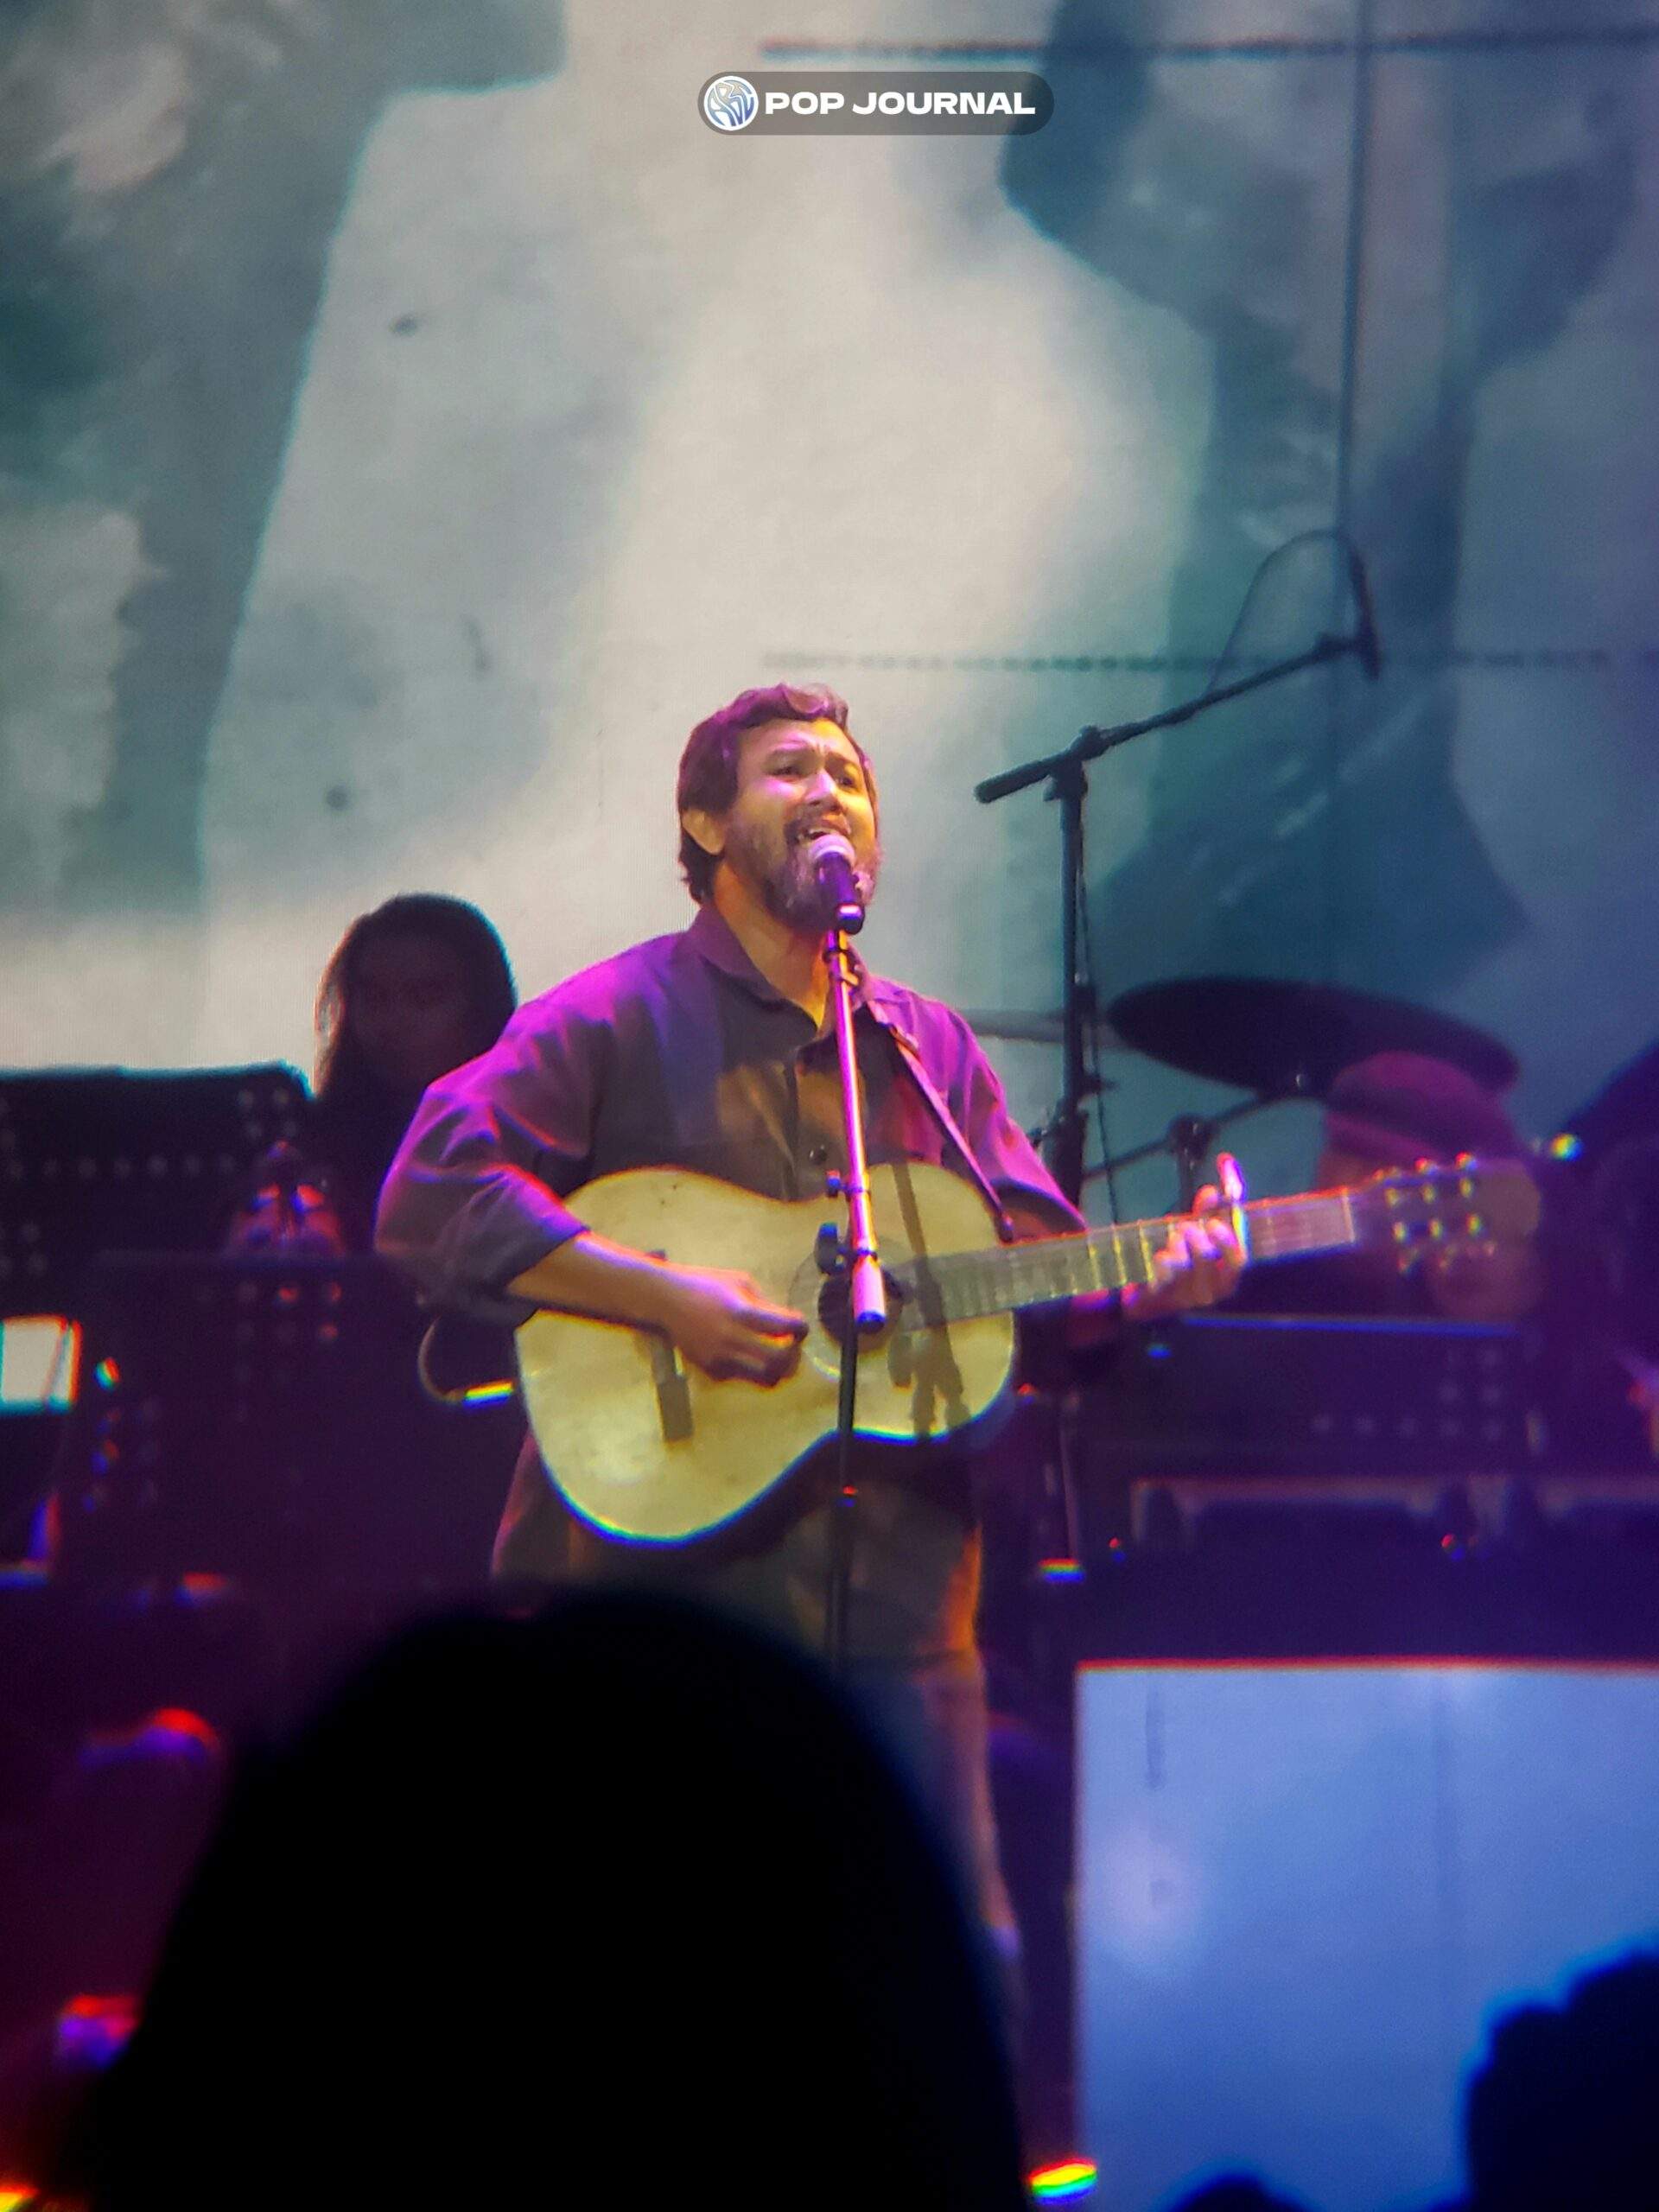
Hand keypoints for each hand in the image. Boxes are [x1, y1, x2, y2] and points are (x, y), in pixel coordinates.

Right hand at [654, 1266, 807, 1385]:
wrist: (665, 1300)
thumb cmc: (705, 1285)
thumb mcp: (740, 1282)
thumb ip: (765, 1304)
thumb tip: (787, 1324)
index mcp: (742, 1312)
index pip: (786, 1327)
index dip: (801, 1328)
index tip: (799, 1327)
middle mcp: (732, 1338)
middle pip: (779, 1360)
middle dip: (793, 1355)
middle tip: (792, 1347)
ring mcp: (720, 1357)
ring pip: (764, 1378)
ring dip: (777, 1369)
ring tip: (777, 1357)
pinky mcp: (711, 1369)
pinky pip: (744, 1377)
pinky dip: (753, 1370)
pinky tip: (749, 1356)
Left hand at [1121, 1153, 1247, 1319]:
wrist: (1152, 1293)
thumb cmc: (1185, 1260)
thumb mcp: (1200, 1234)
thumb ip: (1208, 1212)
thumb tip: (1214, 1190)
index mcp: (1227, 1275)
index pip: (1238, 1261)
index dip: (1227, 1241)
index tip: (1212, 1223)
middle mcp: (1211, 1290)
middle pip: (1208, 1260)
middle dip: (1196, 1238)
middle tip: (1185, 1226)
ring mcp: (1187, 1297)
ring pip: (1184, 1266)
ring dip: (1178, 1245)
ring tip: (1174, 1238)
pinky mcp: (1163, 1297)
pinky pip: (1163, 1275)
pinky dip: (1162, 1260)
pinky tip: (1161, 1255)